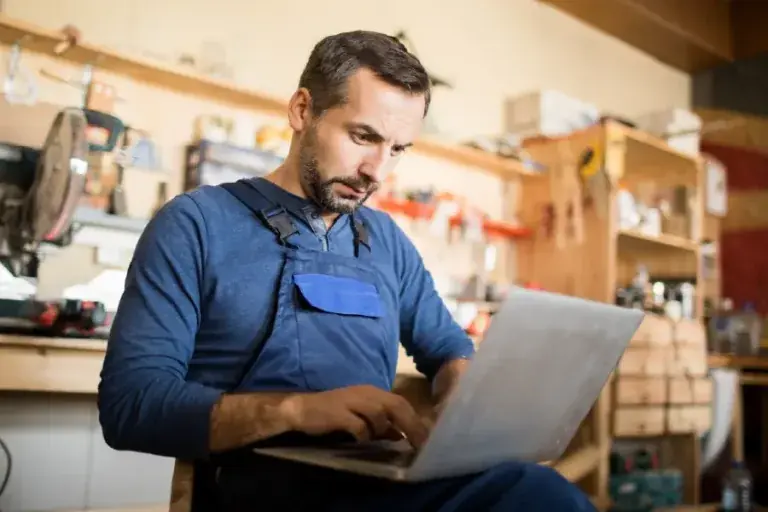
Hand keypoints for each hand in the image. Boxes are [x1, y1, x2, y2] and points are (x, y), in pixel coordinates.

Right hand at [281, 385, 429, 447]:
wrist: (302, 408)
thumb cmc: (333, 413)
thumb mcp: (360, 417)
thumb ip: (380, 424)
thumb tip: (399, 434)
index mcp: (373, 392)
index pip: (401, 402)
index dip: (415, 420)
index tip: (426, 438)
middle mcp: (366, 393)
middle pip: (395, 405)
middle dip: (410, 425)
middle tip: (419, 443)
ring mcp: (352, 401)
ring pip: (379, 413)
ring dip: (382, 429)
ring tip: (375, 438)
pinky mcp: (339, 413)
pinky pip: (358, 425)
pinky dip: (363, 434)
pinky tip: (359, 439)